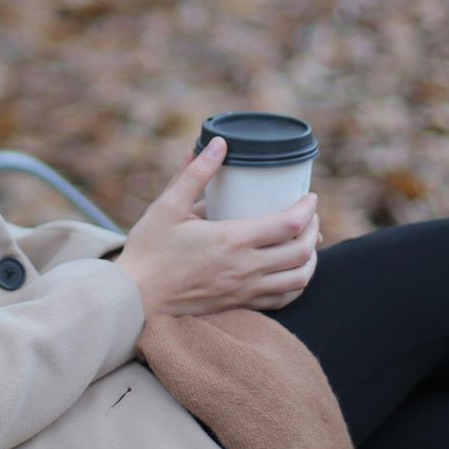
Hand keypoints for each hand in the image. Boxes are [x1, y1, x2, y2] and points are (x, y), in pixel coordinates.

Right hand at [112, 137, 320, 320]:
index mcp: (231, 240)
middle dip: (314, 229)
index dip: (307, 208)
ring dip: (310, 259)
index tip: (309, 196)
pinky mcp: (239, 306)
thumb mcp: (168, 206)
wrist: (135, 298)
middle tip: (310, 215)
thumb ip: (195, 173)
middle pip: (301, 252)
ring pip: (298, 280)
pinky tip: (293, 273)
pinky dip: (296, 285)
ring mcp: (244, 291)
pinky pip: (282, 300)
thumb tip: (219, 143)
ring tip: (308, 243)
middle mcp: (244, 268)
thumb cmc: (149, 250)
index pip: (288, 225)